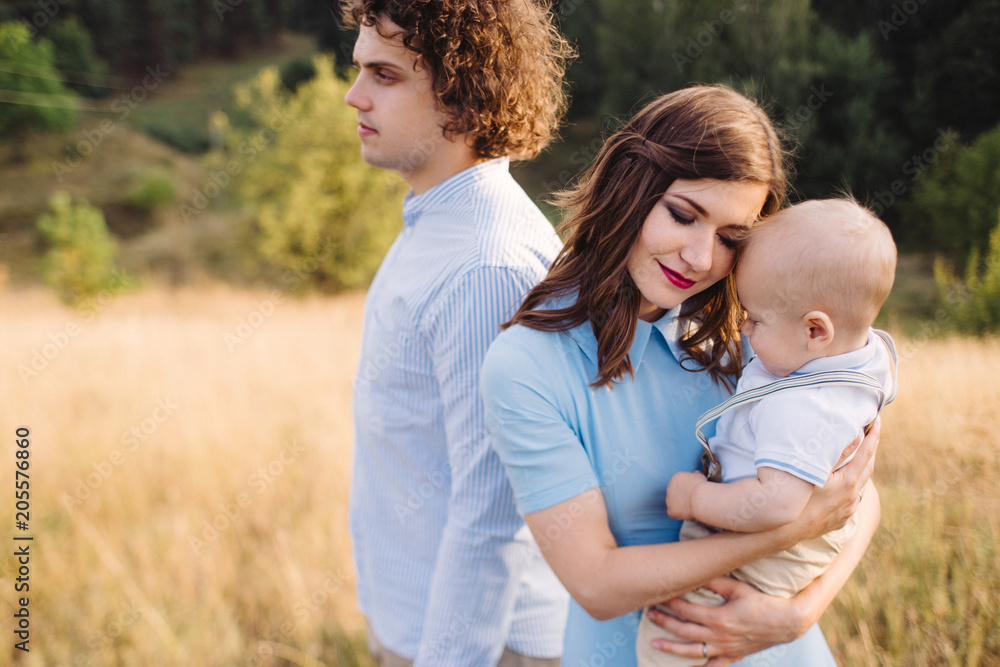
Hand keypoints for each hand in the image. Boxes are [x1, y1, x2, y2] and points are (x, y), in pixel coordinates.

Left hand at [645, 576, 805, 665]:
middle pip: (683, 630)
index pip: (686, 610)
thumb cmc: (763, 602)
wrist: (787, 622)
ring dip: (672, 647)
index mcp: (718, 618)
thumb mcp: (738, 588)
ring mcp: (725, 649)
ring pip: (692, 652)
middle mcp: (718, 637)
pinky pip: (712, 666)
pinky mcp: (733, 656)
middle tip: (649, 614)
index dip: (670, 603)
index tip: (659, 595)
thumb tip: (695, 573)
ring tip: (654, 643)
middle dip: (664, 622)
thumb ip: (715, 582)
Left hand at [666, 471, 706, 520]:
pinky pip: (672, 513)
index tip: (694, 493)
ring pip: (673, 503)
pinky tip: (686, 513)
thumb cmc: (702, 487)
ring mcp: (669, 500)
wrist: (700, 497)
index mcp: (676, 478)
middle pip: (675, 493)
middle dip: (682, 497)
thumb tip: (696, 473)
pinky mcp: (671, 510)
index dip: (687, 489)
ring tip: (692, 507)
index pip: (679, 484)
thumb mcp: (700, 476)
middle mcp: (669, 488)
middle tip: (693, 500)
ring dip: (680, 506)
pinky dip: (678, 514)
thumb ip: (696, 475)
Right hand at [790, 420, 878, 544]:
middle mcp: (852, 497)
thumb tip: (856, 436)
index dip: (873, 436)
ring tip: (858, 455)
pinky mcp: (839, 520)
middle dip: (871, 449)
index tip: (877, 421)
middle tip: (871, 433)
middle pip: (868, 468)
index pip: (866, 453)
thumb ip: (836, 453)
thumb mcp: (813, 470)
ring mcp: (846, 510)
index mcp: (847, 482)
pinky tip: (846, 483)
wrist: (782, 530)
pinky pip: (852, 499)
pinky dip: (853, 485)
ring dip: (862, 468)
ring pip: (861, 485)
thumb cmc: (794, 496)